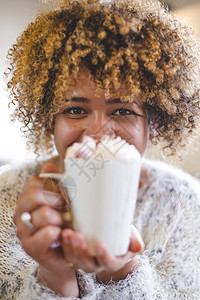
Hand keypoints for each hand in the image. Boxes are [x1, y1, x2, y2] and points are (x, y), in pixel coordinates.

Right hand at [13, 162, 78, 296]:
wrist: (63, 253)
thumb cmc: (63, 222)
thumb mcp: (61, 200)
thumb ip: (55, 182)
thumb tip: (49, 166)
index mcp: (26, 199)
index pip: (34, 183)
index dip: (53, 187)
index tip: (64, 196)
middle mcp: (20, 213)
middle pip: (34, 195)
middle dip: (56, 201)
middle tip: (66, 210)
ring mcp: (23, 230)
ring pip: (43, 214)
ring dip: (60, 218)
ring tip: (64, 224)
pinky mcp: (30, 247)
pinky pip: (47, 232)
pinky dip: (58, 232)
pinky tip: (61, 234)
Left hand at [61, 224, 143, 282]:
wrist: (110, 233)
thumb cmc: (122, 233)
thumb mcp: (129, 234)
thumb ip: (134, 239)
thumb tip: (138, 246)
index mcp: (113, 261)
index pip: (109, 263)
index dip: (104, 256)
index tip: (100, 245)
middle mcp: (98, 264)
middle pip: (88, 263)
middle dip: (81, 251)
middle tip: (77, 236)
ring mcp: (85, 260)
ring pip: (75, 259)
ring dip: (70, 247)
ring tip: (67, 232)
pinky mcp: (74, 253)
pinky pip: (67, 253)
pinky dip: (64, 244)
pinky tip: (62, 233)